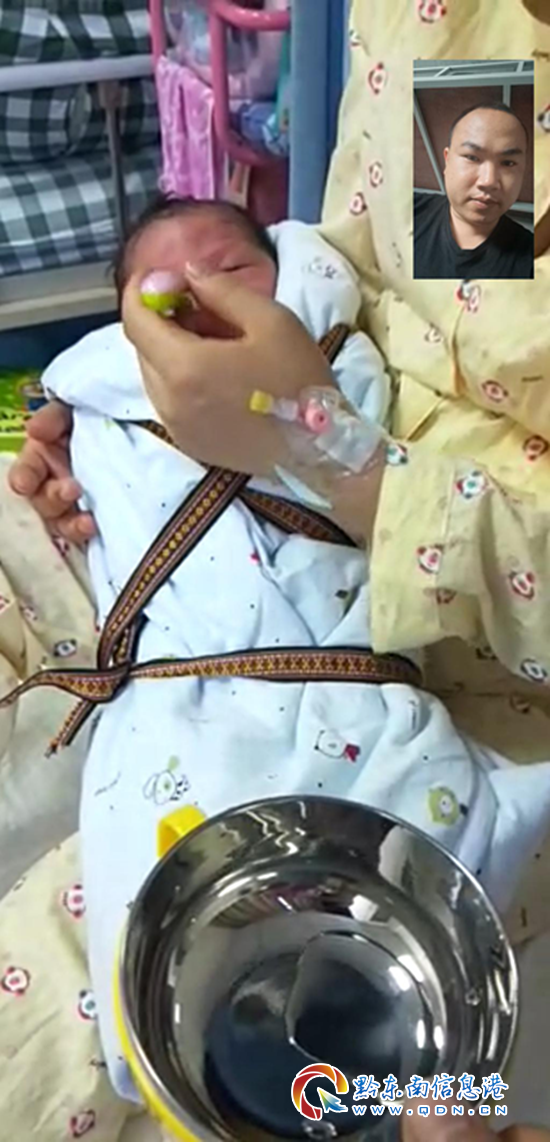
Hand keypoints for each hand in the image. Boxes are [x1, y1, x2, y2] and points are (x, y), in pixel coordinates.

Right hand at [8, 401, 96, 543]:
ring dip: (72, 524)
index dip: (23, 477)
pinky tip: (100, 528)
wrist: (139, 432)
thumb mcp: (73, 411)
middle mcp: (54, 485)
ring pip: (64, 524)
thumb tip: (35, 430)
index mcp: (44, 458)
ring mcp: (76, 506)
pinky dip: (92, 534)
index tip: (25, 483)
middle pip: (44, 502)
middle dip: (54, 497)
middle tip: (72, 488)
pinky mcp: (98, 520)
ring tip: (88, 521)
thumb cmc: (96, 420)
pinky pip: (89, 534)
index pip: (25, 471)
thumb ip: (54, 417)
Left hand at [122, 264, 334, 476]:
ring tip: (214, 342)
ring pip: (154, 374)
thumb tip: (189, 273)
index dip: (142, 290)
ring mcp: (176, 426)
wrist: (319, 449)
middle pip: (143, 347)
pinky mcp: (188, 442)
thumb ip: (222, 290)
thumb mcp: (271, 320)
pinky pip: (169, 400)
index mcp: (184, 366)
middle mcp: (168, 400)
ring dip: (171, 350)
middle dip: (162, 319)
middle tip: (202, 307)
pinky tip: (215, 374)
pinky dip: (180, 378)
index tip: (163, 277)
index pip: (135, 320)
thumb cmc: (299, 381)